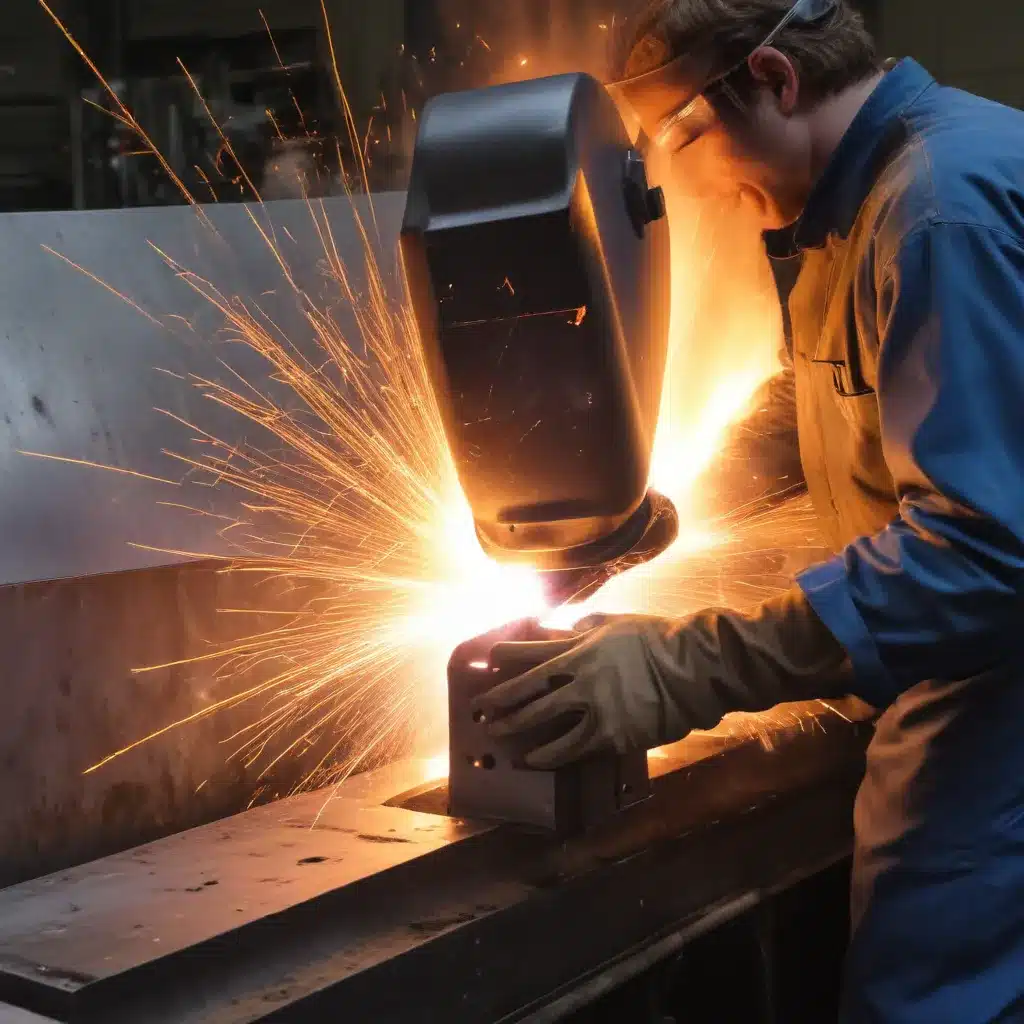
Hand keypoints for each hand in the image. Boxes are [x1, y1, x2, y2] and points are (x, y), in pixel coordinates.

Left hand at [472, 589, 849, 769]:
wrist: (691, 668)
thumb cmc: (655, 639)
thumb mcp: (616, 622)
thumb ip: (586, 625)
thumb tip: (567, 626)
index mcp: (579, 650)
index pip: (531, 654)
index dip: (505, 659)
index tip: (485, 661)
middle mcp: (580, 681)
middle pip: (530, 695)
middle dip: (501, 704)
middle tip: (480, 713)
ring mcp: (595, 711)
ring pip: (547, 728)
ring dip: (522, 735)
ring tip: (504, 743)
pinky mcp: (612, 735)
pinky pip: (576, 748)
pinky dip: (553, 754)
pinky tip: (539, 759)